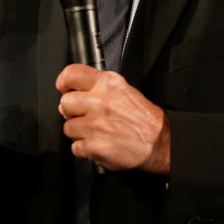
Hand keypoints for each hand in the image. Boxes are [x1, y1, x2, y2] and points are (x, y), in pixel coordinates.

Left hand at [55, 64, 170, 175]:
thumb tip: (71, 96)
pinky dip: (85, 150)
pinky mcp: (94, 146)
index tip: (63, 88)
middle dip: (72, 112)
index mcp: (108, 84)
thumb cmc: (145, 119)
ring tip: (96, 133)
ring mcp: (96, 125)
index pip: (72, 74)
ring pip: (68, 128)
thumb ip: (98, 89)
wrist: (160, 143)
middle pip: (65, 103)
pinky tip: (99, 144)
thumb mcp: (124, 90)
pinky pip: (75, 148)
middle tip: (85, 116)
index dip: (63, 82)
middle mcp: (100, 102)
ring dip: (79, 133)